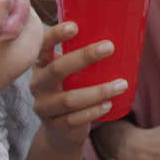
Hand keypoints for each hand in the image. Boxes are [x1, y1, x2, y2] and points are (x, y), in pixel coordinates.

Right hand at [30, 22, 127, 151]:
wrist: (59, 132)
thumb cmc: (70, 92)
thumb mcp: (69, 74)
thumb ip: (81, 58)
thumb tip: (117, 30)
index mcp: (41, 65)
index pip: (42, 46)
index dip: (55, 35)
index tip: (75, 26)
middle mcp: (38, 85)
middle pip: (57, 69)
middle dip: (84, 57)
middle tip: (109, 47)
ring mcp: (44, 107)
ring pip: (69, 99)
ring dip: (98, 91)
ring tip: (121, 84)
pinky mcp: (55, 126)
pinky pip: (74, 119)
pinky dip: (93, 112)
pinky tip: (108, 105)